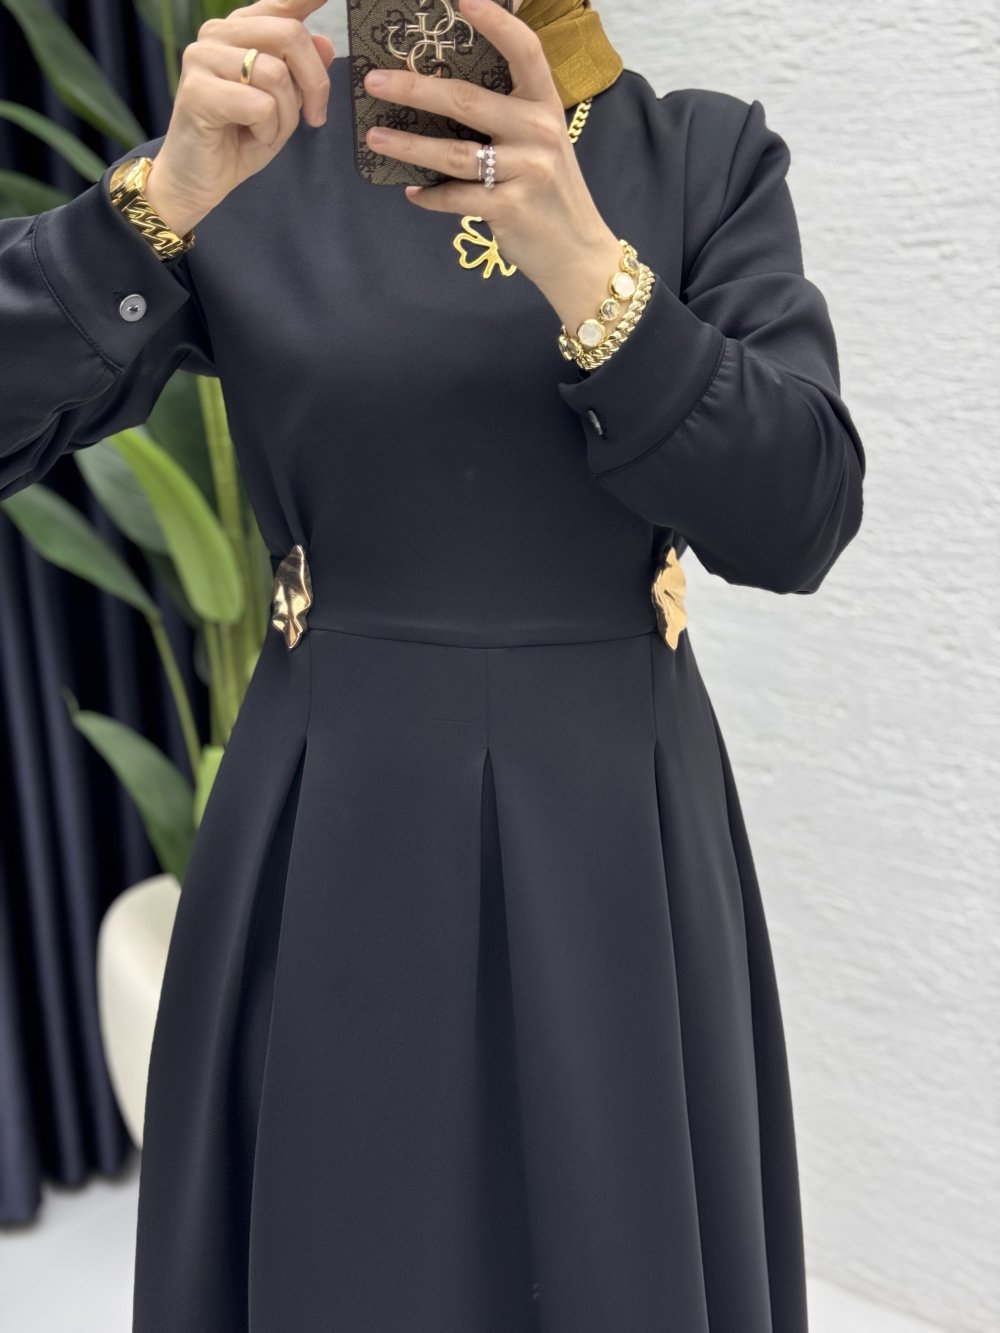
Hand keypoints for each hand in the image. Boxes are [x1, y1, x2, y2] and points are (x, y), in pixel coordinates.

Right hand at [143, 0, 334, 235]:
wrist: (197, 180)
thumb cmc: (237, 140)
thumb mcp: (281, 105)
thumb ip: (300, 73)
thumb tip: (326, 43)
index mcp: (238, 31)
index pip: (279, 3)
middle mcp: (217, 34)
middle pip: (289, 34)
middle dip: (315, 82)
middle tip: (316, 116)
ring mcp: (202, 58)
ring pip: (277, 74)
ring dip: (287, 116)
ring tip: (269, 132)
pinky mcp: (197, 91)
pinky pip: (260, 105)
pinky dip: (268, 131)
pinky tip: (251, 138)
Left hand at [362, 0, 618, 296]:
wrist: (577, 251)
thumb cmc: (549, 190)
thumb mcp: (540, 141)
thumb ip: (507, 114)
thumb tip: (444, 89)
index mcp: (545, 105)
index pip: (524, 51)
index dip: (495, 20)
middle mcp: (538, 132)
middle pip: (467, 100)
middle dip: (415, 88)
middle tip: (375, 81)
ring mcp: (526, 171)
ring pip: (453, 153)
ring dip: (408, 144)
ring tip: (376, 137)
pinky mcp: (510, 209)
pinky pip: (456, 197)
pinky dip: (430, 196)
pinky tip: (413, 192)